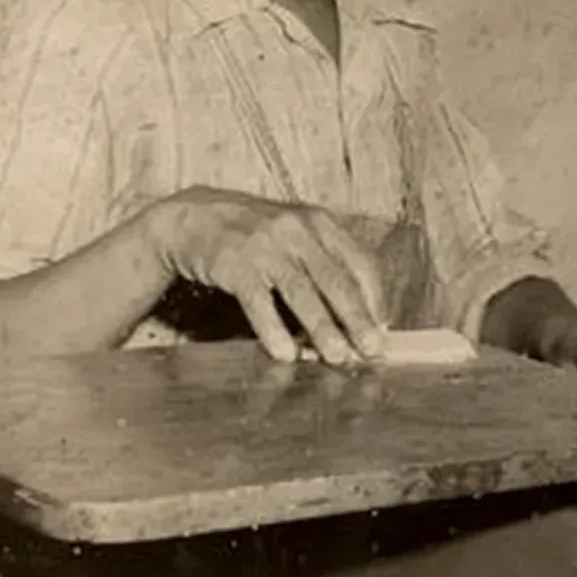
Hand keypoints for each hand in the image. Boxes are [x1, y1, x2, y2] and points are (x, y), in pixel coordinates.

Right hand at [147, 186, 387, 365]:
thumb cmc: (257, 236)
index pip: (362, 263)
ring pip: (303, 292)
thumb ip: (327, 268)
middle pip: (337, 280)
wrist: (194, 219)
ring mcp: (267, 245)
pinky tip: (285, 354)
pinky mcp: (236, 263)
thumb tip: (360, 317)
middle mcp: (299, 230)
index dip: (375, 300)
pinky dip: (274, 330)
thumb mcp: (298, 238)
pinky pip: (260, 302)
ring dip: (323, 329)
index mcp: (322, 223)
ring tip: (337, 357)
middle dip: (357, 319)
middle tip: (371, 350)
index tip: (382, 331)